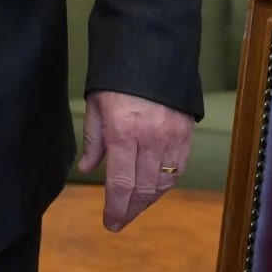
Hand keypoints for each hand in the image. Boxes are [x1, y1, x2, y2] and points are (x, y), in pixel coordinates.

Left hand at [78, 90, 192, 231]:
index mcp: (123, 131)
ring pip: (163, 182)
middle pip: (143, 188)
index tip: (109, 222)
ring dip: (148, 200)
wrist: (150, 50)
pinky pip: (178, 169)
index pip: (121, 183)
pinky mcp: (186, 133)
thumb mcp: (96, 105)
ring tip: (134, 207)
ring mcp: (172, 137)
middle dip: (130, 209)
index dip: (115, 207)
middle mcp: (150, 138)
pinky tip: (154, 189)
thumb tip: (86, 169)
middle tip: (119, 221)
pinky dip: (165, 184)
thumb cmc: (116, 77)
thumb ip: (93, 140)